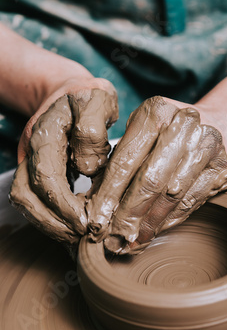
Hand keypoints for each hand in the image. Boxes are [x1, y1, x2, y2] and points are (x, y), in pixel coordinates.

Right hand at [9, 77, 117, 245]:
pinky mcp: (33, 171)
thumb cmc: (89, 97)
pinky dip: (49, 219)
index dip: (63, 204)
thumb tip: (85, 168)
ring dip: (49, 224)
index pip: (46, 175)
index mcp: (45, 130)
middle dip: (55, 221)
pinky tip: (71, 227)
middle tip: (84, 236)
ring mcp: (28, 160)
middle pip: (27, 194)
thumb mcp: (98, 99)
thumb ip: (93, 127)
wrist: (69, 92)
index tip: (88, 221)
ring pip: (24, 201)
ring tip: (76, 237)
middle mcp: (30, 148)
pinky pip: (31, 201)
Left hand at [87, 96, 226, 253]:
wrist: (220, 123)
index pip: (125, 160)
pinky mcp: (223, 166)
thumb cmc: (169, 131)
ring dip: (150, 222)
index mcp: (155, 111)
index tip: (96, 220)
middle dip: (128, 214)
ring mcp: (208, 145)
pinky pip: (191, 201)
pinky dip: (170, 220)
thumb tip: (96, 205)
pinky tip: (155, 231)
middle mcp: (184, 124)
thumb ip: (119, 162)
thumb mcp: (141, 133)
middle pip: (150, 179)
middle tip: (113, 238)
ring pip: (172, 195)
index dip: (108, 194)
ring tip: (133, 240)